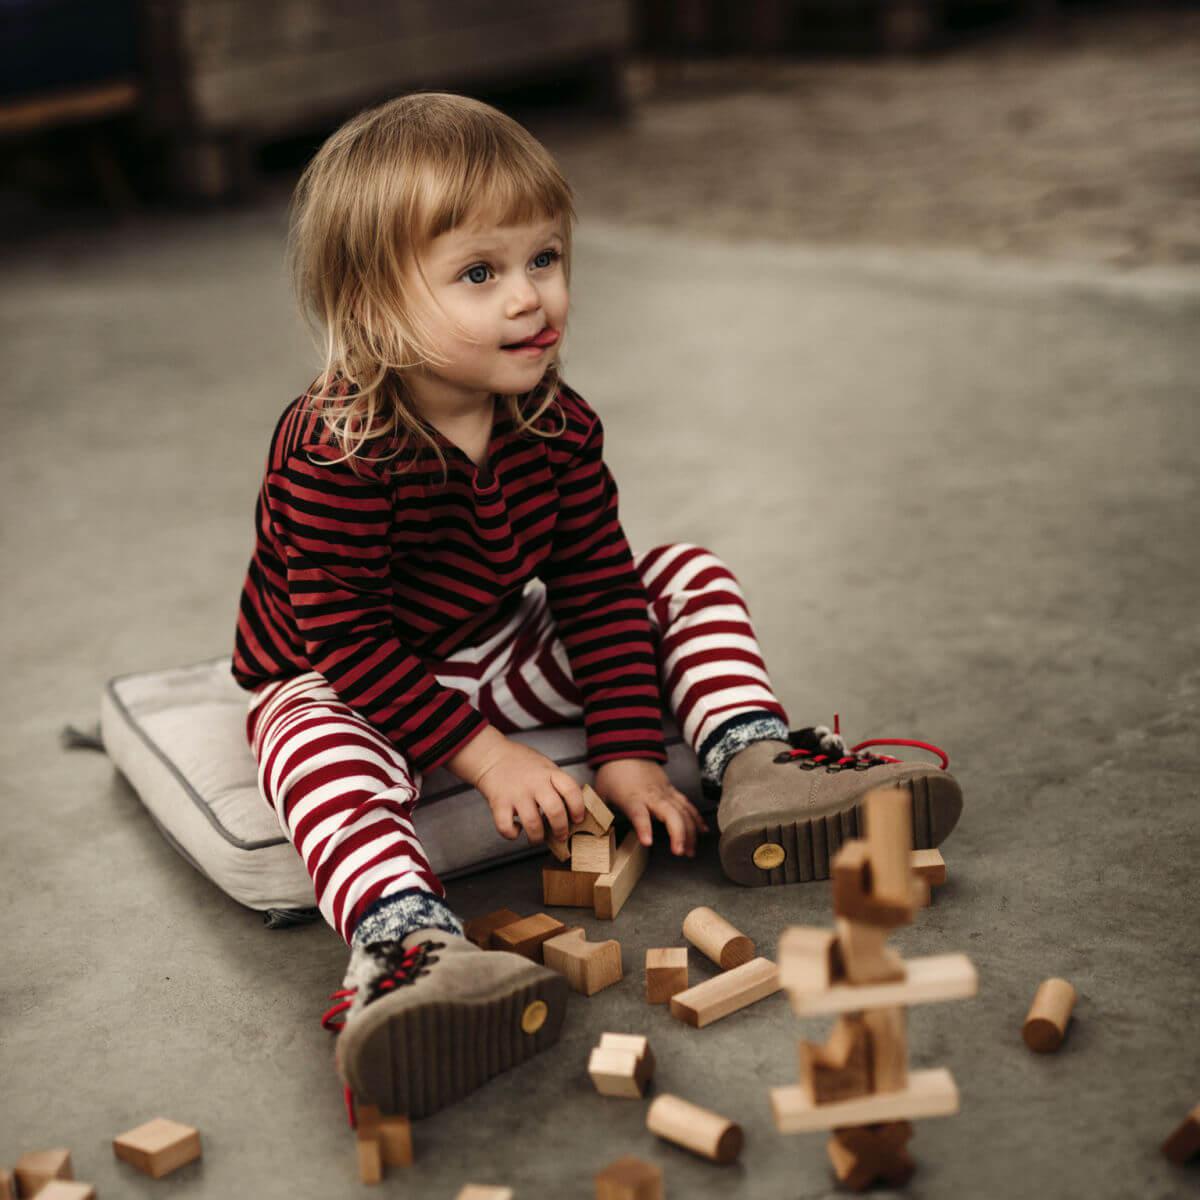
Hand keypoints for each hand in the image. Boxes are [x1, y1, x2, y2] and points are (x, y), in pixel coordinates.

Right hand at [472, 736, 586, 844]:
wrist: (492, 755)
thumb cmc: (521, 762)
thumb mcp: (545, 766)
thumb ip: (558, 783)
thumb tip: (573, 807)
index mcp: (549, 773)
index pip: (571, 790)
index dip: (578, 808)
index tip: (578, 819)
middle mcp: (534, 783)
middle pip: (555, 811)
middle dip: (561, 829)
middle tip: (561, 835)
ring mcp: (516, 794)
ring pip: (533, 824)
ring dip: (538, 837)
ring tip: (538, 837)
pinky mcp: (499, 803)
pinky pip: (507, 827)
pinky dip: (513, 834)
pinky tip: (516, 829)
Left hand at [592, 759, 709, 856]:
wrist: (625, 748)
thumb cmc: (612, 773)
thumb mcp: (600, 793)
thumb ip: (597, 813)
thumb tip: (589, 831)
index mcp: (632, 797)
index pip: (639, 813)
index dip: (644, 827)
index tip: (648, 842)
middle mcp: (652, 796)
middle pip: (671, 813)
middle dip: (678, 833)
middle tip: (679, 852)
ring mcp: (665, 792)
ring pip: (683, 811)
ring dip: (690, 832)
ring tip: (690, 851)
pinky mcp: (671, 790)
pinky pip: (687, 805)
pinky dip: (696, 818)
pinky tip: (702, 832)